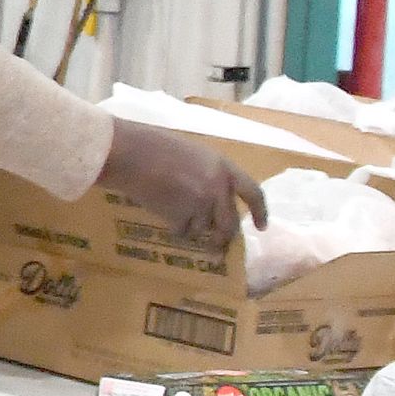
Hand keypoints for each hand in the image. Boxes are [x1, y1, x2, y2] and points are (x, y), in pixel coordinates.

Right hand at [98, 120, 267, 248]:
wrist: (133, 155)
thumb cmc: (156, 147)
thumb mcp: (193, 155)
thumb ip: (208, 174)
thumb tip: (214, 199)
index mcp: (225, 168)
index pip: (254, 193)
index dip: (260, 212)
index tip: (261, 227)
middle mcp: (218, 188)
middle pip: (230, 223)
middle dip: (223, 239)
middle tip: (216, 248)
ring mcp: (201, 204)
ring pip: (203, 229)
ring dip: (191, 228)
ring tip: (173, 216)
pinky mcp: (181, 216)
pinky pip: (182, 230)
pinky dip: (174, 228)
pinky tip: (162, 214)